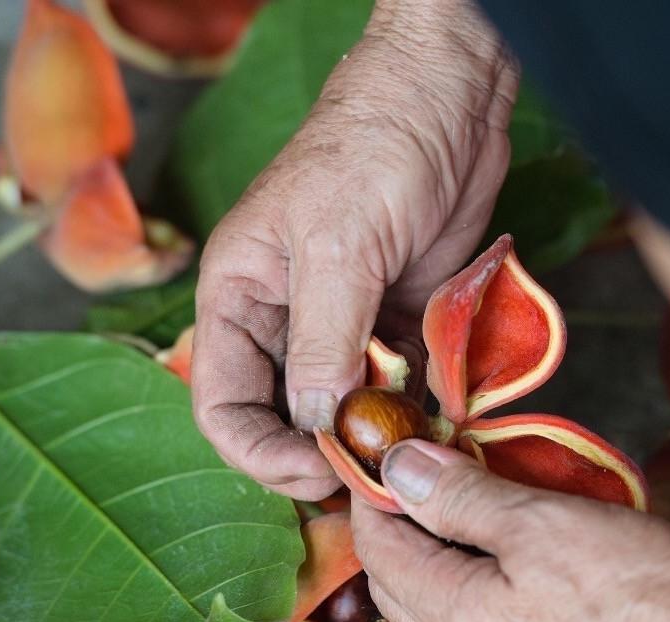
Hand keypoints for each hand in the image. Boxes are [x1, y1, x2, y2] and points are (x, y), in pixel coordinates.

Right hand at [192, 0, 517, 499]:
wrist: (447, 96)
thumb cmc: (375, 149)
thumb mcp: (337, 247)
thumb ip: (320, 343)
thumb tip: (313, 423)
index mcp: (237, 299)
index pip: (222, 405)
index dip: (261, 453)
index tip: (318, 474)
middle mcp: (279, 321)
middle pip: (278, 418)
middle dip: (316, 455)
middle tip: (369, 477)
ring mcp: (336, 326)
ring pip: (336, 410)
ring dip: (368, 439)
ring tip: (408, 454)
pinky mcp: (387, 322)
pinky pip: (390, 387)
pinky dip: (410, 411)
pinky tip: (436, 421)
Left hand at [351, 438, 669, 621]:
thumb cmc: (631, 592)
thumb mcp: (536, 523)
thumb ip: (456, 497)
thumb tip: (396, 468)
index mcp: (451, 619)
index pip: (377, 549)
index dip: (369, 496)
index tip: (376, 455)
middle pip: (394, 580)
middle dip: (392, 524)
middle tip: (413, 474)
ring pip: (430, 602)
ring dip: (428, 550)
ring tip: (455, 501)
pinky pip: (467, 620)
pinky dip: (461, 577)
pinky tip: (492, 548)